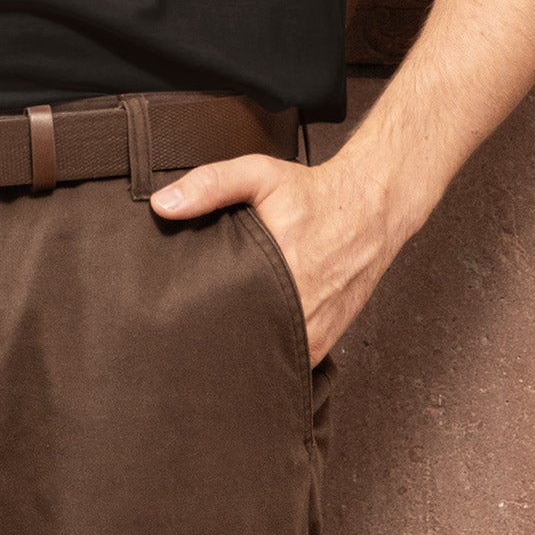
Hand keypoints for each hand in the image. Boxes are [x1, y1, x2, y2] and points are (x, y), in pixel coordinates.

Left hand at [151, 151, 401, 364]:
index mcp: (281, 272)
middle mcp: (301, 310)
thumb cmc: (313, 193)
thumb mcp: (258, 175)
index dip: (199, 320)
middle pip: (244, 342)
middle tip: (189, 330)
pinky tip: (250, 340)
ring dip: (244, 349)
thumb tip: (163, 205)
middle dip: (216, 338)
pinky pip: (290, 358)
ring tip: (216, 339)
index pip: (227, 314)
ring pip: (268, 356)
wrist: (370, 209)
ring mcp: (315, 330)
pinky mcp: (326, 338)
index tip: (178, 317)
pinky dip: (270, 352)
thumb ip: (209, 185)